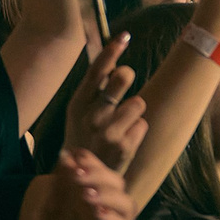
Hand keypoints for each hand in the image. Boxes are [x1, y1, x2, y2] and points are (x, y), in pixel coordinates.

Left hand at [21, 148, 137, 219]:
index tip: (74, 155)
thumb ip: (57, 191)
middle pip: (118, 185)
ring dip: (108, 194)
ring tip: (85, 193)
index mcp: (92, 207)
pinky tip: (96, 214)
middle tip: (78, 172)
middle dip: (99, 173)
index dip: (92, 162)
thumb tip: (66, 156)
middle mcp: (108, 219)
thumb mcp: (46, 219)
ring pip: (128, 206)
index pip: (102, 176)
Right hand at [58, 33, 146, 174]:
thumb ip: (96, 91)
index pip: (95, 72)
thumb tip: (117, 63)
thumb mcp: (79, 115)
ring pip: (138, 102)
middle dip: (126, 76)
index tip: (124, 36)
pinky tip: (125, 141)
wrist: (82, 182)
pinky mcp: (124, 147)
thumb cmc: (84, 141)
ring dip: (134, 110)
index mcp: (76, 105)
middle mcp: (91, 117)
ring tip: (122, 124)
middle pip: (121, 78)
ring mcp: (108, 133)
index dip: (110, 52)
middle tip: (125, 80)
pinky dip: (137, 130)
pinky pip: (143, 124)